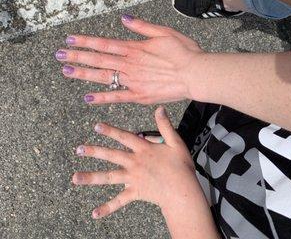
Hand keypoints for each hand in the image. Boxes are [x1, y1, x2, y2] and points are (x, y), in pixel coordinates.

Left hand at [55, 16, 202, 104]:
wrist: (196, 74)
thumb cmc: (184, 52)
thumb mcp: (164, 32)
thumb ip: (141, 27)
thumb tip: (123, 19)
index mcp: (134, 48)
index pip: (103, 43)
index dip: (85, 41)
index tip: (70, 39)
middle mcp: (129, 64)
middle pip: (98, 59)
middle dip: (77, 56)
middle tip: (59, 55)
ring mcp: (132, 81)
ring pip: (103, 77)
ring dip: (83, 74)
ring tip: (67, 72)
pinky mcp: (139, 96)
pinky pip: (117, 97)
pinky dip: (102, 98)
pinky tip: (88, 98)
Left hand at [72, 106, 199, 218]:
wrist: (183, 191)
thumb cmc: (181, 167)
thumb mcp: (176, 142)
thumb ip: (165, 126)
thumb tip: (160, 109)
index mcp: (143, 149)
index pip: (124, 137)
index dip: (110, 130)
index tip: (96, 126)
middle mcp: (134, 162)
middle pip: (111, 155)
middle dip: (94, 151)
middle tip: (79, 149)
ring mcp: (133, 178)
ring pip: (109, 177)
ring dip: (91, 177)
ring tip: (75, 178)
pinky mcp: (135, 192)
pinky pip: (119, 201)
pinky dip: (107, 208)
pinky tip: (94, 213)